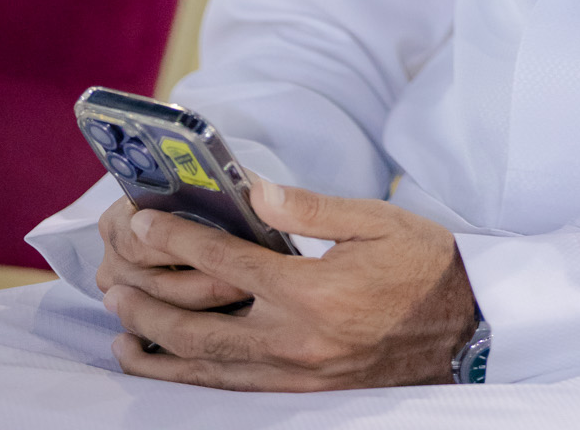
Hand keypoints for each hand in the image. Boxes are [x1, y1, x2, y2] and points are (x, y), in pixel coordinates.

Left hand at [99, 176, 476, 389]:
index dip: (179, 240)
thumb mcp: (373, 219)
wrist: (465, 325)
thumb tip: (254, 187)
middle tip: (114, 281)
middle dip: (149, 304)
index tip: (145, 222)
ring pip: (207, 369)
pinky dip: (189, 380)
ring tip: (119, 327)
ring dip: (157, 349)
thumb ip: (309, 207)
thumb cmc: (422, 262)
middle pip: (199, 327)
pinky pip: (231, 390)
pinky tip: (164, 368)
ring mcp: (296, 374)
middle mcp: (296, 340)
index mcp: (312, 291)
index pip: (226, 263)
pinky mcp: (302, 392)